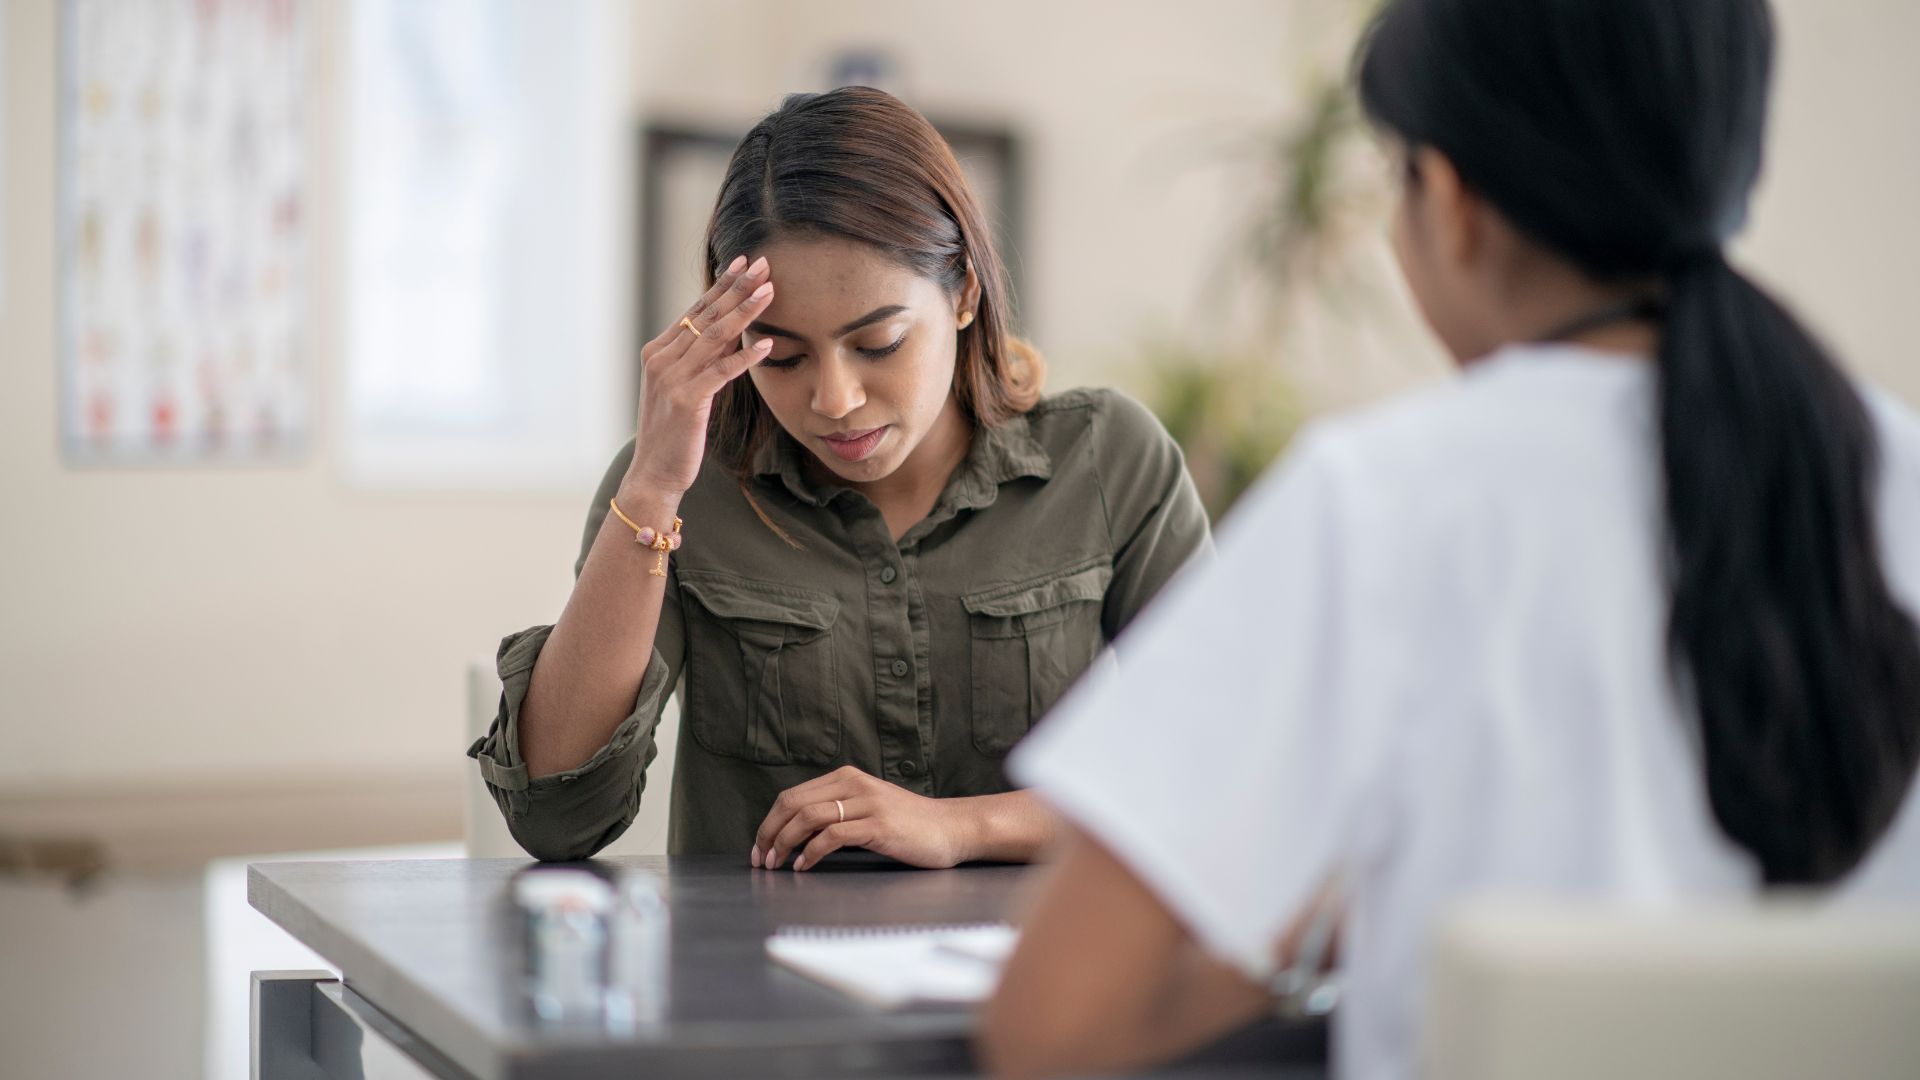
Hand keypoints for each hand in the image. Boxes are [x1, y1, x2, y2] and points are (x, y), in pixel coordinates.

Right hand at [625, 256, 776, 494]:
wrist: (655, 473)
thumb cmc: (675, 432)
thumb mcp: (686, 387)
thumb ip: (703, 359)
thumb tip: (732, 332)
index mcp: (658, 352)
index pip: (695, 310)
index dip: (722, 285)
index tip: (743, 263)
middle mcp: (662, 359)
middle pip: (706, 315)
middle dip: (737, 287)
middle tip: (763, 264)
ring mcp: (671, 378)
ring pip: (715, 336)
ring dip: (745, 311)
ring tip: (770, 291)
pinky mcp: (687, 400)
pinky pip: (721, 371)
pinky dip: (745, 355)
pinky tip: (767, 342)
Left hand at [752, 765, 973, 871]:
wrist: (951, 829)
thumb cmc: (908, 825)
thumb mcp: (866, 809)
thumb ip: (835, 813)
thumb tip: (794, 834)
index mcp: (847, 777)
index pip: (792, 796)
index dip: (769, 822)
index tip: (759, 847)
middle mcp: (854, 784)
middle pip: (793, 804)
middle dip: (769, 833)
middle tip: (761, 859)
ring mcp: (867, 803)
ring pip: (808, 817)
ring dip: (785, 843)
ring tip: (777, 864)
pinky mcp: (878, 825)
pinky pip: (832, 836)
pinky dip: (810, 853)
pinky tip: (804, 867)